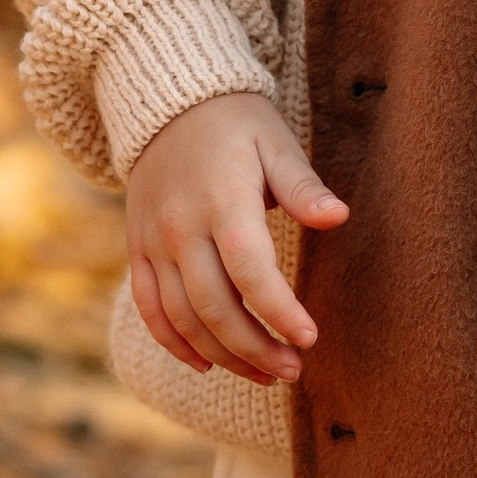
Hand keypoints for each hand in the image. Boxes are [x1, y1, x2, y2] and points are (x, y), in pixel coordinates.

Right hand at [124, 93, 346, 384]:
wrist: (167, 103)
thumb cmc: (237, 124)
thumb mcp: (277, 143)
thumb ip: (304, 187)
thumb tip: (338, 217)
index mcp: (222, 200)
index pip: (251, 270)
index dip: (279, 310)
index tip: (310, 338)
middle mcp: (181, 227)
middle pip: (214, 306)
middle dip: (255, 347)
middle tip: (292, 370)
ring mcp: (153, 242)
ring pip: (182, 317)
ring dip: (223, 355)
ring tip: (263, 374)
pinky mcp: (138, 250)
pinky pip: (150, 308)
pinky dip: (174, 343)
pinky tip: (207, 366)